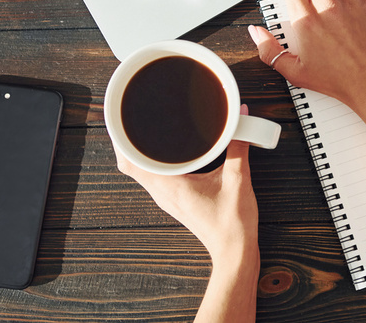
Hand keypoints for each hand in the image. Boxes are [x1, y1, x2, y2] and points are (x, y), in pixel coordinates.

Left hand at [113, 107, 258, 263]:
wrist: (234, 251)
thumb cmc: (233, 222)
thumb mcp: (238, 179)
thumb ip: (238, 146)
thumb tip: (241, 117)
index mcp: (171, 186)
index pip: (132, 162)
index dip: (123, 140)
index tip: (125, 119)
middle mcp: (163, 192)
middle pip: (131, 164)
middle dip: (128, 139)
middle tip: (134, 115)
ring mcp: (167, 197)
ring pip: (140, 171)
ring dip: (138, 150)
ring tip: (145, 126)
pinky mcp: (174, 199)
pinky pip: (153, 176)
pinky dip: (151, 160)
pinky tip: (164, 149)